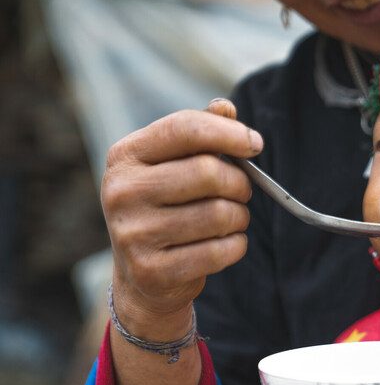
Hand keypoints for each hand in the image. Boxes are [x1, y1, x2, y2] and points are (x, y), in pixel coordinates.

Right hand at [102, 98, 260, 337]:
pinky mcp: (152, 270)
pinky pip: (220, 251)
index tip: (254, 144)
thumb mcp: (172, 165)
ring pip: (219, 214)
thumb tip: (226, 108)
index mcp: (125, 156)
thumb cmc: (167, 207)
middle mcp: (121, 192)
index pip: (184, 128)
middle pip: (208, 173)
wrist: (142, 276)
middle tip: (242, 191)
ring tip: (232, 218)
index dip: (229, 133)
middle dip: (239, 183)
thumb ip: (199, 135)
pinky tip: (226, 243)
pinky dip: (236, 245)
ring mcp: (133, 234)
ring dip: (239, 216)